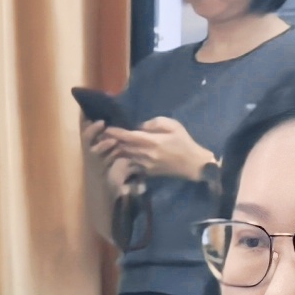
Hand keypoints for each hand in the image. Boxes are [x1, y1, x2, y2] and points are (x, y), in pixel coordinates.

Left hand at [93, 113, 216, 188]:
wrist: (192, 164)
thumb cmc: (184, 142)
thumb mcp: (174, 126)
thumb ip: (155, 123)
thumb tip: (140, 126)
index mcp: (153, 142)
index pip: (130, 136)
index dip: (117, 132)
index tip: (107, 128)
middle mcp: (146, 154)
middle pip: (124, 147)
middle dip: (112, 140)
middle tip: (101, 134)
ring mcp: (145, 165)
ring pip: (126, 156)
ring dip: (116, 149)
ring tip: (107, 143)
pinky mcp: (146, 172)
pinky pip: (131, 163)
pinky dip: (124, 158)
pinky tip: (119, 153)